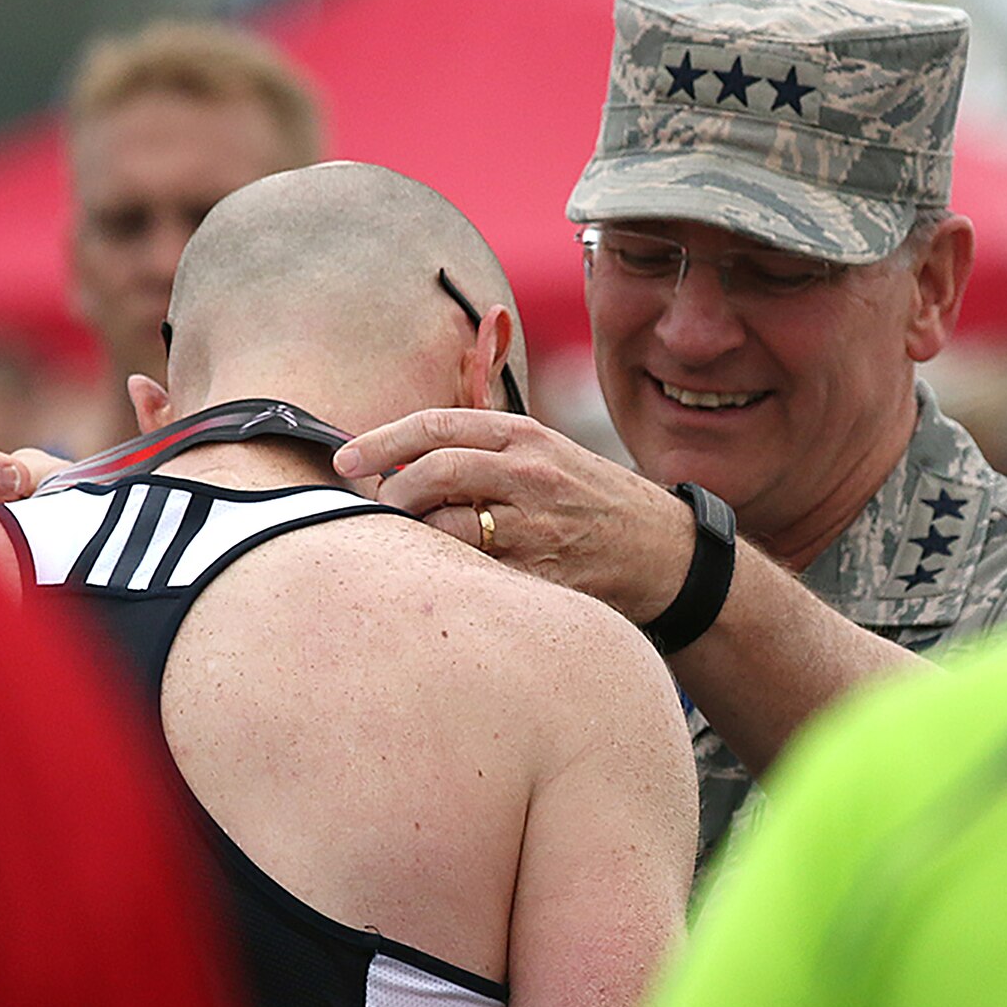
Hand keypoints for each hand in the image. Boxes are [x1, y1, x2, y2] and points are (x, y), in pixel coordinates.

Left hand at [334, 409, 693, 623]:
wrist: (664, 553)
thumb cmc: (589, 503)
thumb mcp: (545, 455)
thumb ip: (482, 450)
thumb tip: (399, 459)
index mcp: (524, 437)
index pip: (436, 426)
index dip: (380, 441)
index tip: (342, 460)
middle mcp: (530, 474)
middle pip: (435, 472)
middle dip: (388, 493)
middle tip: (368, 512)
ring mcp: (538, 526)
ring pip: (448, 528)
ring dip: (414, 538)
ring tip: (406, 547)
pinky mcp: (543, 573)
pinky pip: (475, 576)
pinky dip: (448, 576)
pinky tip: (438, 580)